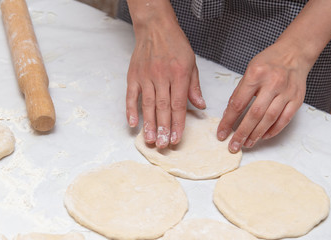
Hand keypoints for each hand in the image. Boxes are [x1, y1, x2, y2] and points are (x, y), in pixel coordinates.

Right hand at [125, 11, 205, 148]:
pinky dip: (130, 110)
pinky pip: (131, 95)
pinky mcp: (133, 75)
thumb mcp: (191, 62)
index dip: (178, 124)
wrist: (155, 27)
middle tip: (162, 145)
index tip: (177, 139)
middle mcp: (162, 76)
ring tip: (150, 140)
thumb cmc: (175, 44)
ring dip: (148, 124)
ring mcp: (146, 76)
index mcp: (179, 74)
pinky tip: (133, 123)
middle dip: (163, 129)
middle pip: (162, 108)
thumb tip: (200, 106)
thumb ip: (194, 86)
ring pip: (147, 105)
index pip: (178, 104)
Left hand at [217, 42, 309, 152]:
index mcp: (255, 75)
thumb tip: (229, 114)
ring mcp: (286, 92)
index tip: (221, 133)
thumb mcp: (249, 71)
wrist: (294, 53)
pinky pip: (284, 119)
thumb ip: (240, 92)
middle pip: (254, 114)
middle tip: (233, 146)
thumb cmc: (268, 62)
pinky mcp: (297, 99)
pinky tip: (263, 137)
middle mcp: (272, 83)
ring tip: (247, 144)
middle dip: (241, 133)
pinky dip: (273, 130)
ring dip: (256, 134)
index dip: (228, 121)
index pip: (238, 103)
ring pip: (269, 119)